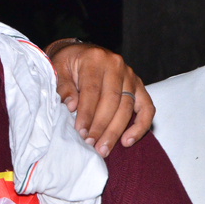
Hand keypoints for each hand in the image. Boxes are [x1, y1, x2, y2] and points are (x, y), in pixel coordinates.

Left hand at [46, 41, 153, 156]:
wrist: (79, 53)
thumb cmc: (67, 64)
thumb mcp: (57, 69)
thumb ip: (63, 86)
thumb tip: (72, 106)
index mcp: (95, 59)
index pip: (93, 90)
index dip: (87, 113)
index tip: (80, 132)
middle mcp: (116, 65)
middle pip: (112, 101)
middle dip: (101, 126)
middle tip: (90, 144)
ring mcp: (130, 76)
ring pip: (127, 107)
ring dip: (115, 131)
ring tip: (103, 149)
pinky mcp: (139, 86)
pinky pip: (147, 108)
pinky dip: (140, 126)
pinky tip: (127, 141)